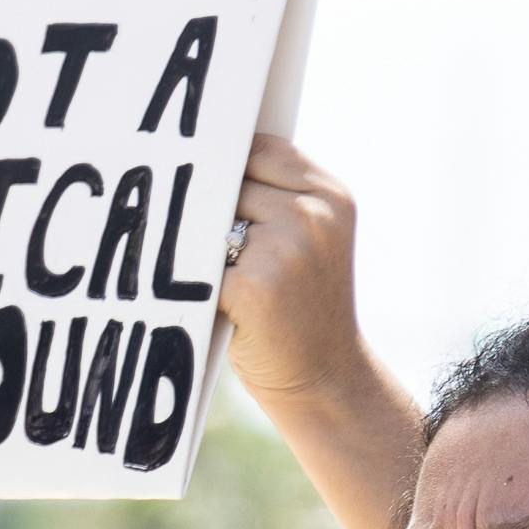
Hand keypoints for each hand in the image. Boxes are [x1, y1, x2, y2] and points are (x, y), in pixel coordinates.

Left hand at [220, 136, 364, 403]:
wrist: (325, 378)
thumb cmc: (303, 307)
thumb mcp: (310, 239)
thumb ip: (276, 198)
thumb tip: (204, 162)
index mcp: (332, 196)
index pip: (261, 149)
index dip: (230, 169)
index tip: (211, 186)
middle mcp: (314, 214)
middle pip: (230, 183)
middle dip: (214, 214)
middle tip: (216, 250)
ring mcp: (286, 247)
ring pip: (210, 222)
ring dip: (202, 249)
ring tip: (220, 278)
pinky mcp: (255, 283)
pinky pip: (199, 266)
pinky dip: (196, 284)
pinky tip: (213, 303)